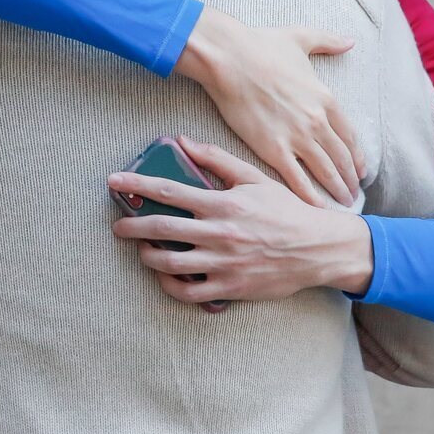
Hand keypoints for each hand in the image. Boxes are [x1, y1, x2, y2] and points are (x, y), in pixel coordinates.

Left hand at [108, 137, 373, 305]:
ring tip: (143, 250)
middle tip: (118, 226)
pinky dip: (170, 286)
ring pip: (169, 264)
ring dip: (148, 256)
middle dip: (132, 226)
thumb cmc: (286, 210)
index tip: (114, 181)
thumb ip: (217, 160)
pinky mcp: (230, 287)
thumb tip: (182, 141)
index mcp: (223, 203)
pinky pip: (188, 292)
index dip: (137, 185)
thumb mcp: (254, 178)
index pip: (169, 190)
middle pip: (161, 229)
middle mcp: (219, 233)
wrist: (318, 248)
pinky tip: (166, 277)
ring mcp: (223, 263)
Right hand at [174, 8, 365, 208]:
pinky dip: (310, 196)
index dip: (357, 156)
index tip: (361, 171)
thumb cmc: (262, 45)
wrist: (229, 58)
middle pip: (342, 157)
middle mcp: (317, 121)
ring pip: (325, 171)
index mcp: (326, 98)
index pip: (349, 135)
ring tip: (343, 203)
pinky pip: (297, 179)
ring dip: (337, 189)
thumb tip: (350, 41)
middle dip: (351, 178)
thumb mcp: (302, 38)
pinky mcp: (272, 149)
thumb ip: (329, 42)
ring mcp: (296, 137)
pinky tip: (318, 209)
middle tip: (354, 193)